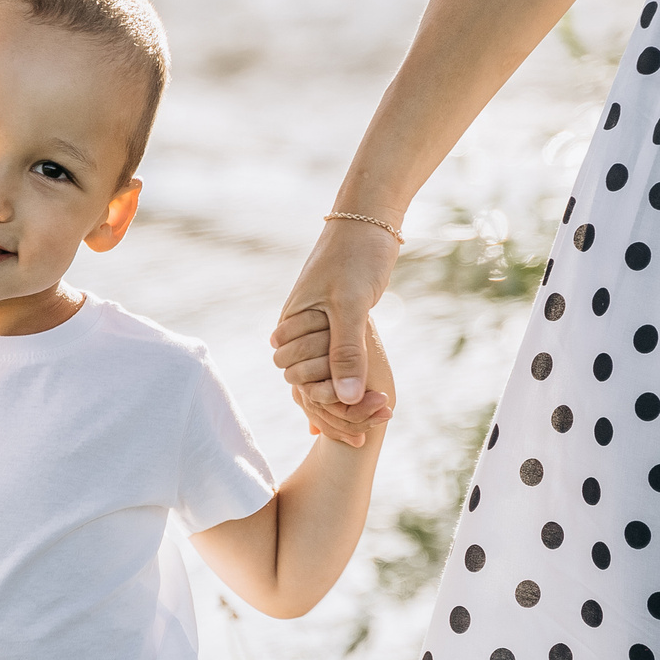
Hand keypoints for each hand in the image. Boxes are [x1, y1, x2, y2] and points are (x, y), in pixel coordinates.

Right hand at [271, 218, 403, 446]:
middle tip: (364, 438)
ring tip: (364, 430)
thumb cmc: (356, 256)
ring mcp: (314, 325)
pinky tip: (359, 404)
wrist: (368, 221)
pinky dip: (345, 383)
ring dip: (342, 400)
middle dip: (333, 410)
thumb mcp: (353, 305)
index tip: (356, 432)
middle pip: (306, 384)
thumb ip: (347, 351)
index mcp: (291, 324)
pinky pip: (333, 362)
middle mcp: (297, 328)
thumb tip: (345, 396)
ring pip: (319, 375)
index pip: (298, 381)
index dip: (325, 408)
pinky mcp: (334, 322)